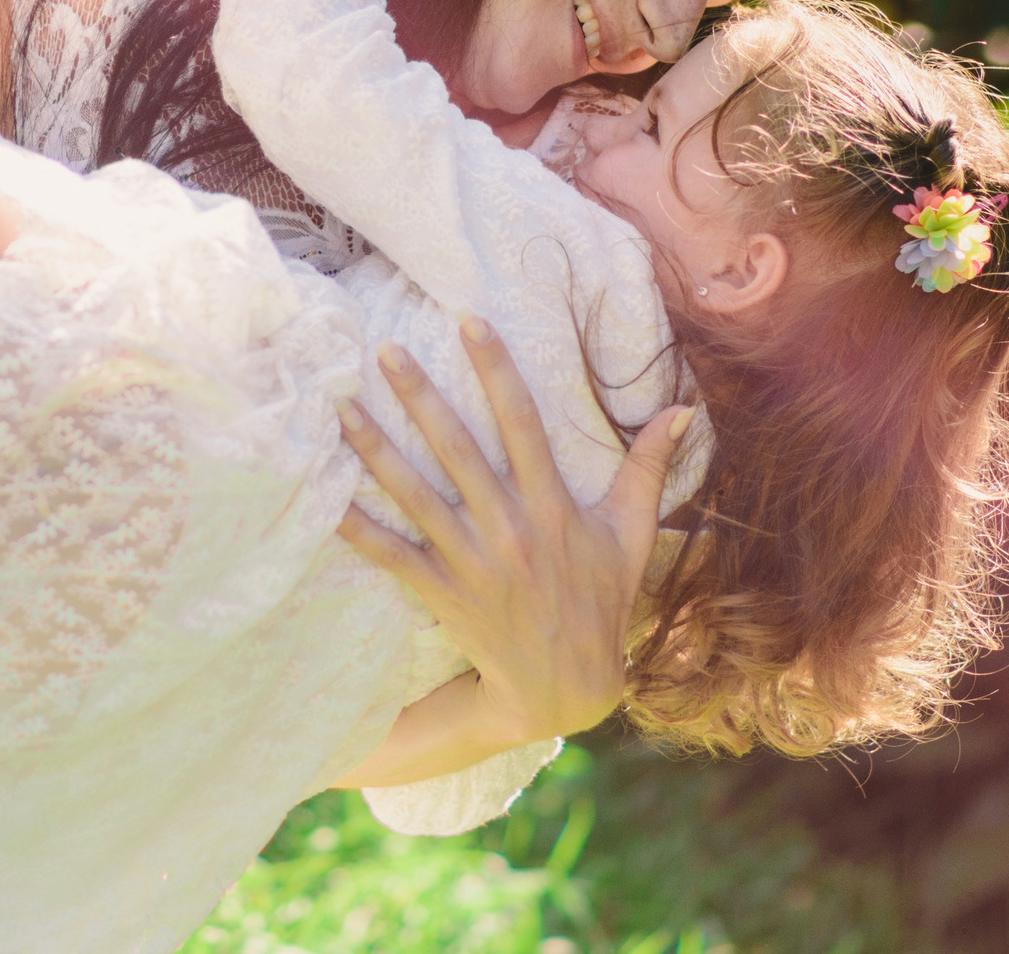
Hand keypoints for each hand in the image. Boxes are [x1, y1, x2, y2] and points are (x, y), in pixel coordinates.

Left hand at [335, 316, 693, 749]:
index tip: (470, 320)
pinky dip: (357, 528)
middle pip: (458, 450)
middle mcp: (509, 529)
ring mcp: (471, 562)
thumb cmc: (601, 601)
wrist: (567, 688)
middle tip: (385, 350)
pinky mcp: (442, 593)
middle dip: (420, 396)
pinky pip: (391, 555)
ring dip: (375, 450)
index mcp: (554, 507)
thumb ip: (649, 468)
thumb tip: (684, 410)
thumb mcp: (632, 533)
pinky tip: (324, 496)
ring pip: (415, 495)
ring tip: (341, 406)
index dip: (496, 369)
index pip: (522, 422)